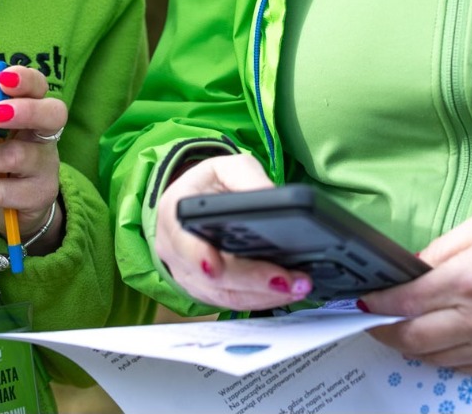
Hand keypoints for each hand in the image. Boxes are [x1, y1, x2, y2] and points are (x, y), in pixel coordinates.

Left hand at [0, 65, 66, 248]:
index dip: (25, 78)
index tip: (2, 77)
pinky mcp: (41, 193)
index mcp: (25, 108)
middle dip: (25, 111)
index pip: (37, 84)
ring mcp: (45, 163)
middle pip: (54, 111)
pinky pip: (17, 191)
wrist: (7, 205)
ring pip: (27, 154)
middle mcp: (42, 132)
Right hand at [155, 153, 314, 309]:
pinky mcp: (204, 291)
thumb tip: (273, 197)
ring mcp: (189, 276)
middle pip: (213, 278)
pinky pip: (231, 301)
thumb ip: (247, 179)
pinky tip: (284, 292)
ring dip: (263, 295)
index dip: (198, 256)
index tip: (216, 266)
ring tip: (296, 287)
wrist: (192, 201)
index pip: (184, 241)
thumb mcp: (226, 169)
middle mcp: (176, 252)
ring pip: (225, 296)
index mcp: (175, 215)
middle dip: (253, 281)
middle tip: (287, 280)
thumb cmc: (209, 184)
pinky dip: (260, 299)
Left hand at [359, 209, 471, 375]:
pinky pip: (460, 368)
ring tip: (404, 329)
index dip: (377, 304)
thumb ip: (439, 250)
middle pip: (412, 337)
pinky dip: (443, 356)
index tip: (364, 302)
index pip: (405, 301)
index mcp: (467, 280)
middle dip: (384, 331)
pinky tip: (439, 339)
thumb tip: (409, 270)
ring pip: (433, 357)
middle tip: (374, 322)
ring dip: (412, 345)